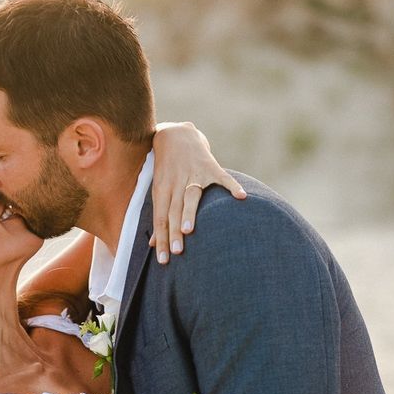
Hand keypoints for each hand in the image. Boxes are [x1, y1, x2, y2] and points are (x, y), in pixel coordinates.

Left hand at [150, 122, 245, 263]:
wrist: (175, 134)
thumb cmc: (166, 168)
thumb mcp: (159, 189)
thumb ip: (158, 216)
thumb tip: (152, 243)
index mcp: (162, 190)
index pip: (159, 218)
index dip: (161, 239)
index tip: (163, 260)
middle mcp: (176, 182)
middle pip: (173, 211)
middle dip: (174, 232)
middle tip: (177, 252)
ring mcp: (193, 173)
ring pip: (190, 195)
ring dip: (190, 212)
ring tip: (189, 230)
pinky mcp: (210, 165)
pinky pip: (222, 177)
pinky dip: (231, 185)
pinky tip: (241, 197)